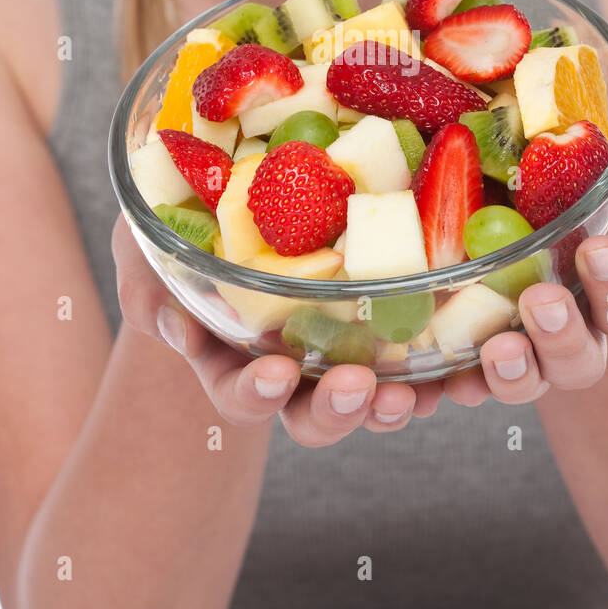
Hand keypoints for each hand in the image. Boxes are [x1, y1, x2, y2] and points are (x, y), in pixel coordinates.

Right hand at [112, 213, 443, 444]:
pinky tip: (458, 365)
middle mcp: (291, 367)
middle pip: (312, 416)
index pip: (241, 396)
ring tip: (411, 392)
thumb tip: (176, 326)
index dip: (254, 394)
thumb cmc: (187, 221)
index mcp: (232, 356)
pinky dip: (438, 370)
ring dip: (389, 404)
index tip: (273, 373)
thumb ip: (150, 282)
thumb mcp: (149, 242)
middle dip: (335, 410)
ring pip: (370, 399)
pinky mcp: (388, 319)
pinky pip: (419, 358)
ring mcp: (340, 348)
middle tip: (358, 384)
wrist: (243, 192)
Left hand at [441, 115, 607, 405]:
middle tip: (541, 300)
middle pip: (583, 360)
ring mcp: (521, 329)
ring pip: (530, 376)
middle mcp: (575, 318)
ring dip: (519, 372)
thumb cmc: (594, 147)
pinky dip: (461, 380)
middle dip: (564, 337)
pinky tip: (450, 379)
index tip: (595, 250)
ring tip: (499, 349)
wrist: (521, 124)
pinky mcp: (469, 327)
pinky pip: (464, 371)